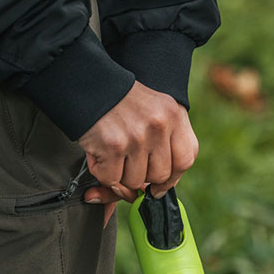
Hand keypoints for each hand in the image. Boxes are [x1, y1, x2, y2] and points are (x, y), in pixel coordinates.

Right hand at [78, 82, 197, 226]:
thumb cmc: (119, 102)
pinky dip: (101, 172)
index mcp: (174, 115)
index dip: (172, 178)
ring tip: (112, 152)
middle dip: (142, 178)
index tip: (158, 187)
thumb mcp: (152, 111)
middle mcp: (160, 125)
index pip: (186, 159)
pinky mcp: (114, 146)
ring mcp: (138, 136)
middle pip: (160, 176)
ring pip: (135, 181)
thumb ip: (163, 143)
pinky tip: (98, 153)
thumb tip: (156, 191)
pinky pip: (111, 179)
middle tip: (127, 165)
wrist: (87, 82)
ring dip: (119, 174)